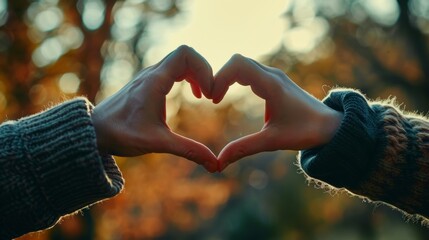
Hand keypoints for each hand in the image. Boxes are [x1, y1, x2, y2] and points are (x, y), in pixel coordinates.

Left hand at [91, 45, 217, 171]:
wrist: (95, 131)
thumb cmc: (122, 135)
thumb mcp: (158, 143)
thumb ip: (188, 150)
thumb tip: (215, 165)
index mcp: (155, 81)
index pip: (186, 54)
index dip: (204, 69)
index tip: (208, 93)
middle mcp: (152, 73)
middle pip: (187, 55)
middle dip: (204, 72)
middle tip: (210, 95)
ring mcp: (149, 76)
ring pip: (180, 61)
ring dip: (196, 74)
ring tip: (204, 95)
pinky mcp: (147, 82)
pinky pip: (174, 69)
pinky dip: (188, 77)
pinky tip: (193, 95)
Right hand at [212, 54, 342, 170]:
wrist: (331, 126)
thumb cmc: (306, 132)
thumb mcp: (272, 141)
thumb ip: (244, 148)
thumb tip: (219, 163)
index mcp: (272, 86)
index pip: (238, 66)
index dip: (220, 78)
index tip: (214, 100)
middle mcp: (273, 75)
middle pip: (238, 61)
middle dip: (220, 77)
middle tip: (213, 98)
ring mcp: (275, 76)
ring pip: (243, 64)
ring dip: (228, 77)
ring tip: (218, 98)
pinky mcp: (275, 81)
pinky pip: (250, 70)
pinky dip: (236, 79)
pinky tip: (231, 96)